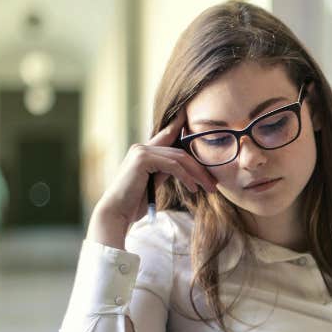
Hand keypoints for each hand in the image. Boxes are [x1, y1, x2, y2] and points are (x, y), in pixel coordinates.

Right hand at [88, 109, 217, 246]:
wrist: (117, 213)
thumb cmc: (133, 203)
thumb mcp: (153, 183)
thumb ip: (164, 171)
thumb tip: (182, 168)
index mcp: (143, 151)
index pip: (167, 135)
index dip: (180, 125)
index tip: (193, 118)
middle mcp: (142, 147)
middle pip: (180, 152)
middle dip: (200, 167)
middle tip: (214, 183)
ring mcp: (141, 151)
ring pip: (179, 158)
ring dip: (198, 174)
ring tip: (209, 188)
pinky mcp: (143, 159)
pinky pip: (173, 166)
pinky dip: (186, 177)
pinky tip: (194, 188)